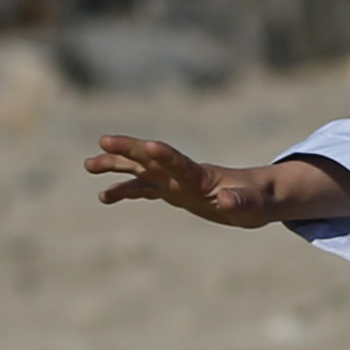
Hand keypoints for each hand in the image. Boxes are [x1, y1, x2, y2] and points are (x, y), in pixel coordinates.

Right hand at [86, 135, 268, 223]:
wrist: (258, 197)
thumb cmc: (259, 202)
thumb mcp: (255, 207)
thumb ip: (241, 203)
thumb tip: (227, 201)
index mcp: (204, 178)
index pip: (182, 165)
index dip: (167, 156)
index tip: (150, 145)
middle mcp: (185, 176)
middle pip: (152, 160)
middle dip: (129, 151)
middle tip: (103, 142)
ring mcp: (176, 182)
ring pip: (142, 170)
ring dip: (117, 166)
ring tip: (90, 166)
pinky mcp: (174, 192)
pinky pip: (145, 189)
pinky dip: (125, 190)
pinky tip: (105, 196)